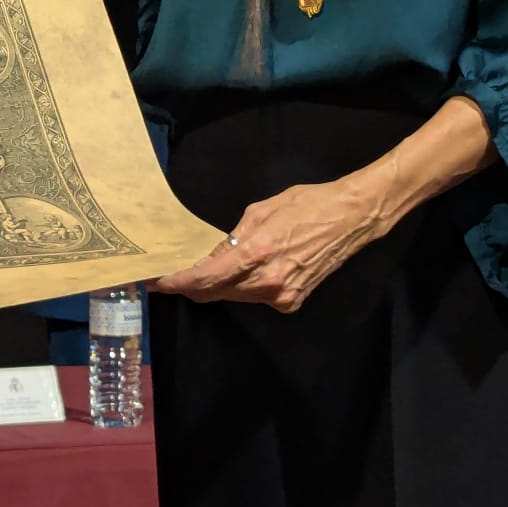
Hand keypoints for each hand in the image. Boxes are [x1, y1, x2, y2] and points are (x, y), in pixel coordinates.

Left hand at [149, 179, 383, 313]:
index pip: (206, 278)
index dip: (178, 282)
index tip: (156, 281)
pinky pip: (256, 296)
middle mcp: (268, 284)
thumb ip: (232, 238)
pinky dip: (243, 286)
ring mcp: (282, 297)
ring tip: (200, 269)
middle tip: (170, 274)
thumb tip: (210, 256)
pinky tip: (239, 271)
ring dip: (216, 285)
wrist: (351, 218)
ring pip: (235, 295)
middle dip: (192, 284)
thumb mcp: (260, 211)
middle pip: (217, 292)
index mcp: (257, 255)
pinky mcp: (292, 302)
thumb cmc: (306, 204)